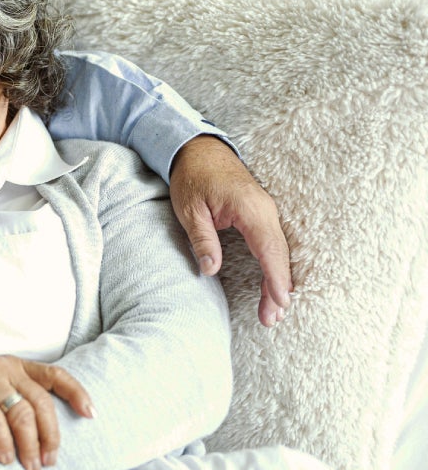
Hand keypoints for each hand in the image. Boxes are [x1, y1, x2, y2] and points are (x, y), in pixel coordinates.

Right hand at [0, 355, 91, 469]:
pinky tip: (5, 457)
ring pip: (22, 414)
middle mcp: (4, 368)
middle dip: (50, 436)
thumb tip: (41, 427)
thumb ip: (13, 394)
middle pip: (41, 403)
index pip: (55, 375)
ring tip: (29, 466)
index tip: (90, 414)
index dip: (76, 393)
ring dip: (29, 445)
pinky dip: (3, 442)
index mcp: (14, 365)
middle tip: (50, 460)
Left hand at [169, 135, 293, 326]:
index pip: (269, 248)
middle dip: (278, 288)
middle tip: (271, 319)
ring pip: (278, 251)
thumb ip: (203, 239)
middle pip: (278, 255)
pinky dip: (274, 266)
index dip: (276, 278)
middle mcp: (265, 210)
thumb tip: (211, 270)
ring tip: (273, 312)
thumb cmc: (192, 177)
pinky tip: (273, 286)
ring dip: (277, 281)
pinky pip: (273, 244)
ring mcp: (266, 211)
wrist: (199, 149)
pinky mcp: (261, 214)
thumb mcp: (189, 209)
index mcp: (249, 208)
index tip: (280, 302)